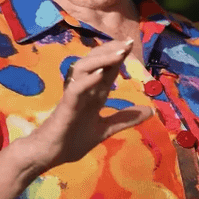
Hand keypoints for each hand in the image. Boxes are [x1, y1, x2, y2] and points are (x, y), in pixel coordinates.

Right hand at [23, 38, 153, 169]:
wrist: (48, 155)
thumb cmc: (71, 141)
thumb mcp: (105, 129)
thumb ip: (124, 119)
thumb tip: (150, 111)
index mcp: (93, 94)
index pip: (107, 69)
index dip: (118, 56)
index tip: (131, 44)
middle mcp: (84, 90)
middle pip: (95, 61)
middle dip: (110, 50)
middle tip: (127, 43)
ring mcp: (73, 96)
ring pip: (83, 68)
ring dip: (101, 59)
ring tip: (119, 54)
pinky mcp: (65, 106)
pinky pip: (75, 88)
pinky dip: (88, 80)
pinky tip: (101, 74)